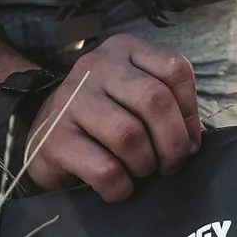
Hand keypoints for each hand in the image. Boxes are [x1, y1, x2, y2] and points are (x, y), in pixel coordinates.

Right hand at [18, 33, 203, 200]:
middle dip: (173, 143)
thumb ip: (169, 108)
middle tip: (169, 165)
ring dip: (145, 165)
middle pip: (155, 100)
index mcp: (123, 50)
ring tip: (140, 172)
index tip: (189, 140)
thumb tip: (196, 140)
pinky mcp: (55, 137)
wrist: (40, 137)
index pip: (175, 69)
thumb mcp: (133, 100)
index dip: (189, 112)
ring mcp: (71, 99)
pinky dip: (121, 187)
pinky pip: (105, 168)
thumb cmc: (100, 122)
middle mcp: (96, 66)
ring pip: (130, 135)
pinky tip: (117, 186)